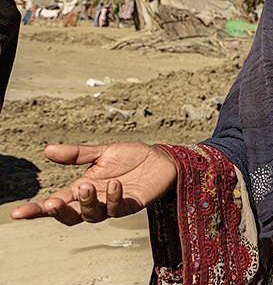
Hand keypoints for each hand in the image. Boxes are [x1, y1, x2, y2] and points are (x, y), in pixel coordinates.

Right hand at [10, 142, 176, 225]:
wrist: (162, 158)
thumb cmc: (132, 157)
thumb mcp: (103, 152)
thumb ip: (77, 154)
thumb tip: (47, 150)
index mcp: (84, 188)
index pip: (57, 202)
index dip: (37, 210)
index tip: (17, 213)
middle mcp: (95, 200)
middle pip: (70, 216)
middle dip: (59, 212)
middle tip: (52, 204)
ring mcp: (112, 205)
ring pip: (92, 216)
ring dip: (86, 203)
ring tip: (86, 186)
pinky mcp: (131, 205)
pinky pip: (118, 209)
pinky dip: (113, 198)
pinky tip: (114, 184)